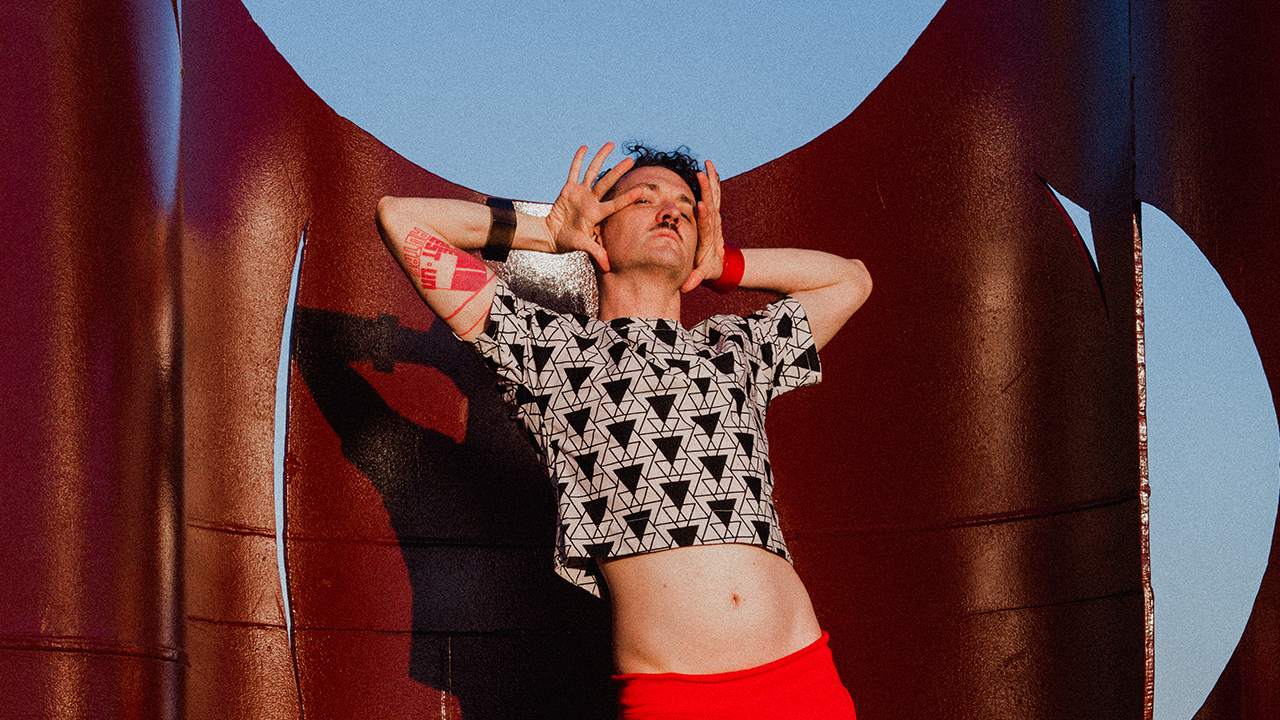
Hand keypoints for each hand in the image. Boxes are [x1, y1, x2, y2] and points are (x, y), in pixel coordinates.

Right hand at [543, 143, 643, 271]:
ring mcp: (580, 193)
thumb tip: (608, 266)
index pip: (615, 204)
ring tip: (611, 144)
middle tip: (631, 160)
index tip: (642, 190)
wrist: (553, 236)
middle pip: (606, 183)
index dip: (627, 197)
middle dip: (618, 171)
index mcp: (596, 214)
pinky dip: (578, 160)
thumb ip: (595, 252)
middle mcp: (591, 200)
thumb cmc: (569, 242)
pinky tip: (585, 147)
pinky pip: (574, 171)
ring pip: (593, 171)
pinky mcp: (568, 189)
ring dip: (601, 158)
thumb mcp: (582, 246)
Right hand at [681, 159, 725, 291]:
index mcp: (709, 239)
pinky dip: (713, 180)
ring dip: (711, 181)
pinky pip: (715, 194)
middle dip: (707, 190)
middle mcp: (714, 225)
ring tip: (707, 164)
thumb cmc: (707, 269)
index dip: (704, 216)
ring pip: (715, 196)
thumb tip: (687, 287)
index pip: (707, 225)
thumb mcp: (702, 275)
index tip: (701, 205)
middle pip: (711, 205)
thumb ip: (696, 279)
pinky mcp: (714, 213)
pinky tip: (710, 166)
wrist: (722, 264)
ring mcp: (715, 218)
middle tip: (701, 174)